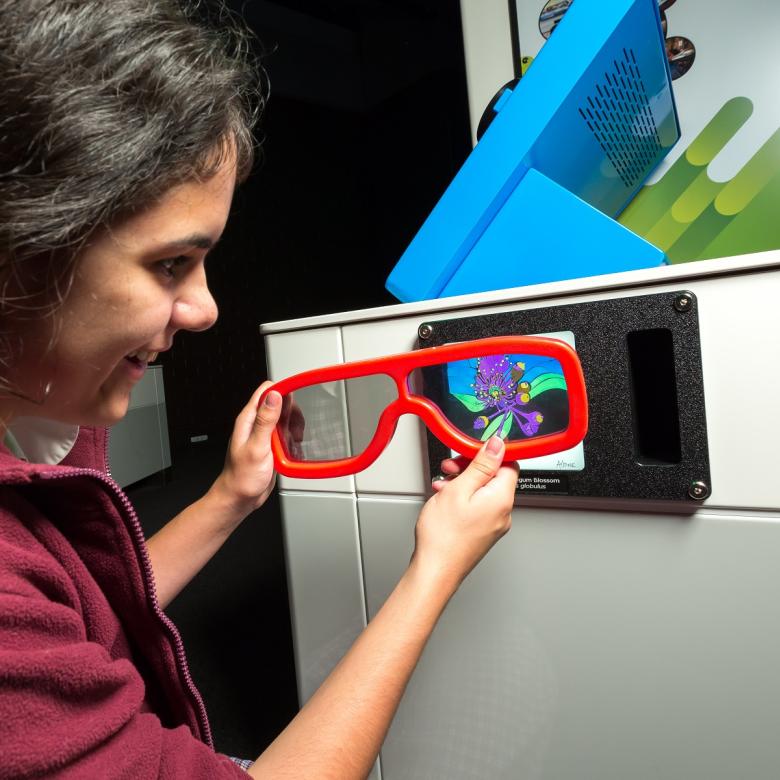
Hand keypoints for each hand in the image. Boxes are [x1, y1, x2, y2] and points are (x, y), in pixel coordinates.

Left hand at [210, 381, 282, 517]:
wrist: (240, 498)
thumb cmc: (241, 477)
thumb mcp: (256, 447)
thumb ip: (265, 420)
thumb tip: (274, 396)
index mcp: (248, 420)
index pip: (266, 392)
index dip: (282, 390)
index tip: (295, 398)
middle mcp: (256, 424)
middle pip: (279, 403)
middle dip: (292, 413)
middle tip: (295, 429)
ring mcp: (264, 434)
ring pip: (285, 419)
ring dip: (294, 426)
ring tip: (295, 439)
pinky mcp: (271, 445)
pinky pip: (286, 434)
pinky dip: (293, 438)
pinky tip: (293, 448)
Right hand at [411, 436, 518, 593]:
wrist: (434, 570)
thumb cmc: (443, 536)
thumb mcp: (459, 489)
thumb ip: (481, 464)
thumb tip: (498, 444)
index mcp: (502, 498)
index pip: (509, 463)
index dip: (489, 452)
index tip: (471, 449)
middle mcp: (503, 512)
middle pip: (494, 476)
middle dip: (471, 467)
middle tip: (451, 467)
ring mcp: (494, 524)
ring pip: (483, 490)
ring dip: (463, 481)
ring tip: (443, 484)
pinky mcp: (483, 531)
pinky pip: (478, 505)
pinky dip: (462, 497)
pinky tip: (445, 498)